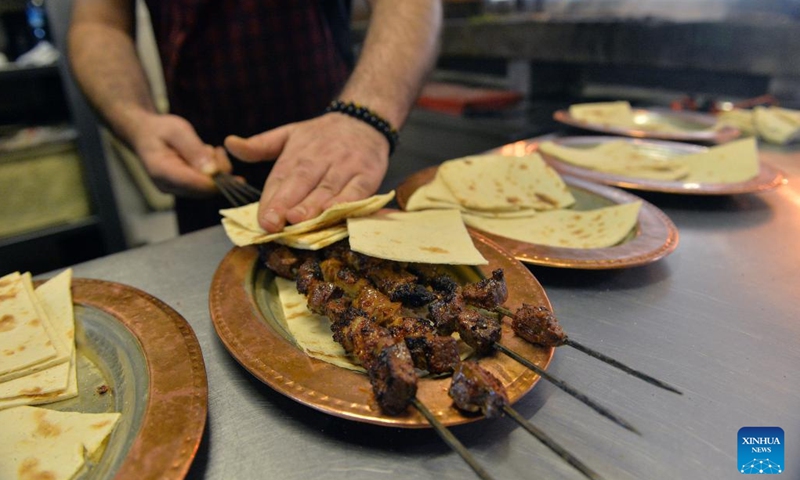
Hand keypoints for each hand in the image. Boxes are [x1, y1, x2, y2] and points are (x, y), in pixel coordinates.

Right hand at [128, 113, 231, 196]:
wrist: (144, 134)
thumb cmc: (160, 129)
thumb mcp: (177, 131)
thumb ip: (194, 150)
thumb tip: (213, 171)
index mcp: (163, 172)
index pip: (198, 185)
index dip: (217, 175)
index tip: (219, 153)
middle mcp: (169, 187)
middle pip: (206, 190)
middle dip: (217, 170)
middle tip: (214, 149)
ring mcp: (176, 190)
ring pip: (208, 188)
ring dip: (215, 170)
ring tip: (206, 149)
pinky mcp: (183, 189)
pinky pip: (205, 186)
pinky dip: (211, 172)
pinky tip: (205, 155)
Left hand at [225, 113, 389, 231]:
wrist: (364, 119)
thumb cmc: (322, 135)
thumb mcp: (288, 133)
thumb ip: (259, 145)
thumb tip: (229, 143)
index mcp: (296, 152)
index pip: (280, 178)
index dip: (271, 201)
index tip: (263, 221)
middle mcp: (319, 158)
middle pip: (301, 182)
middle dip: (287, 203)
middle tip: (276, 224)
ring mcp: (345, 166)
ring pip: (328, 188)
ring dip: (313, 206)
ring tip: (299, 222)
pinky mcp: (368, 174)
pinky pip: (357, 190)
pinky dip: (347, 203)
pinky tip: (335, 214)